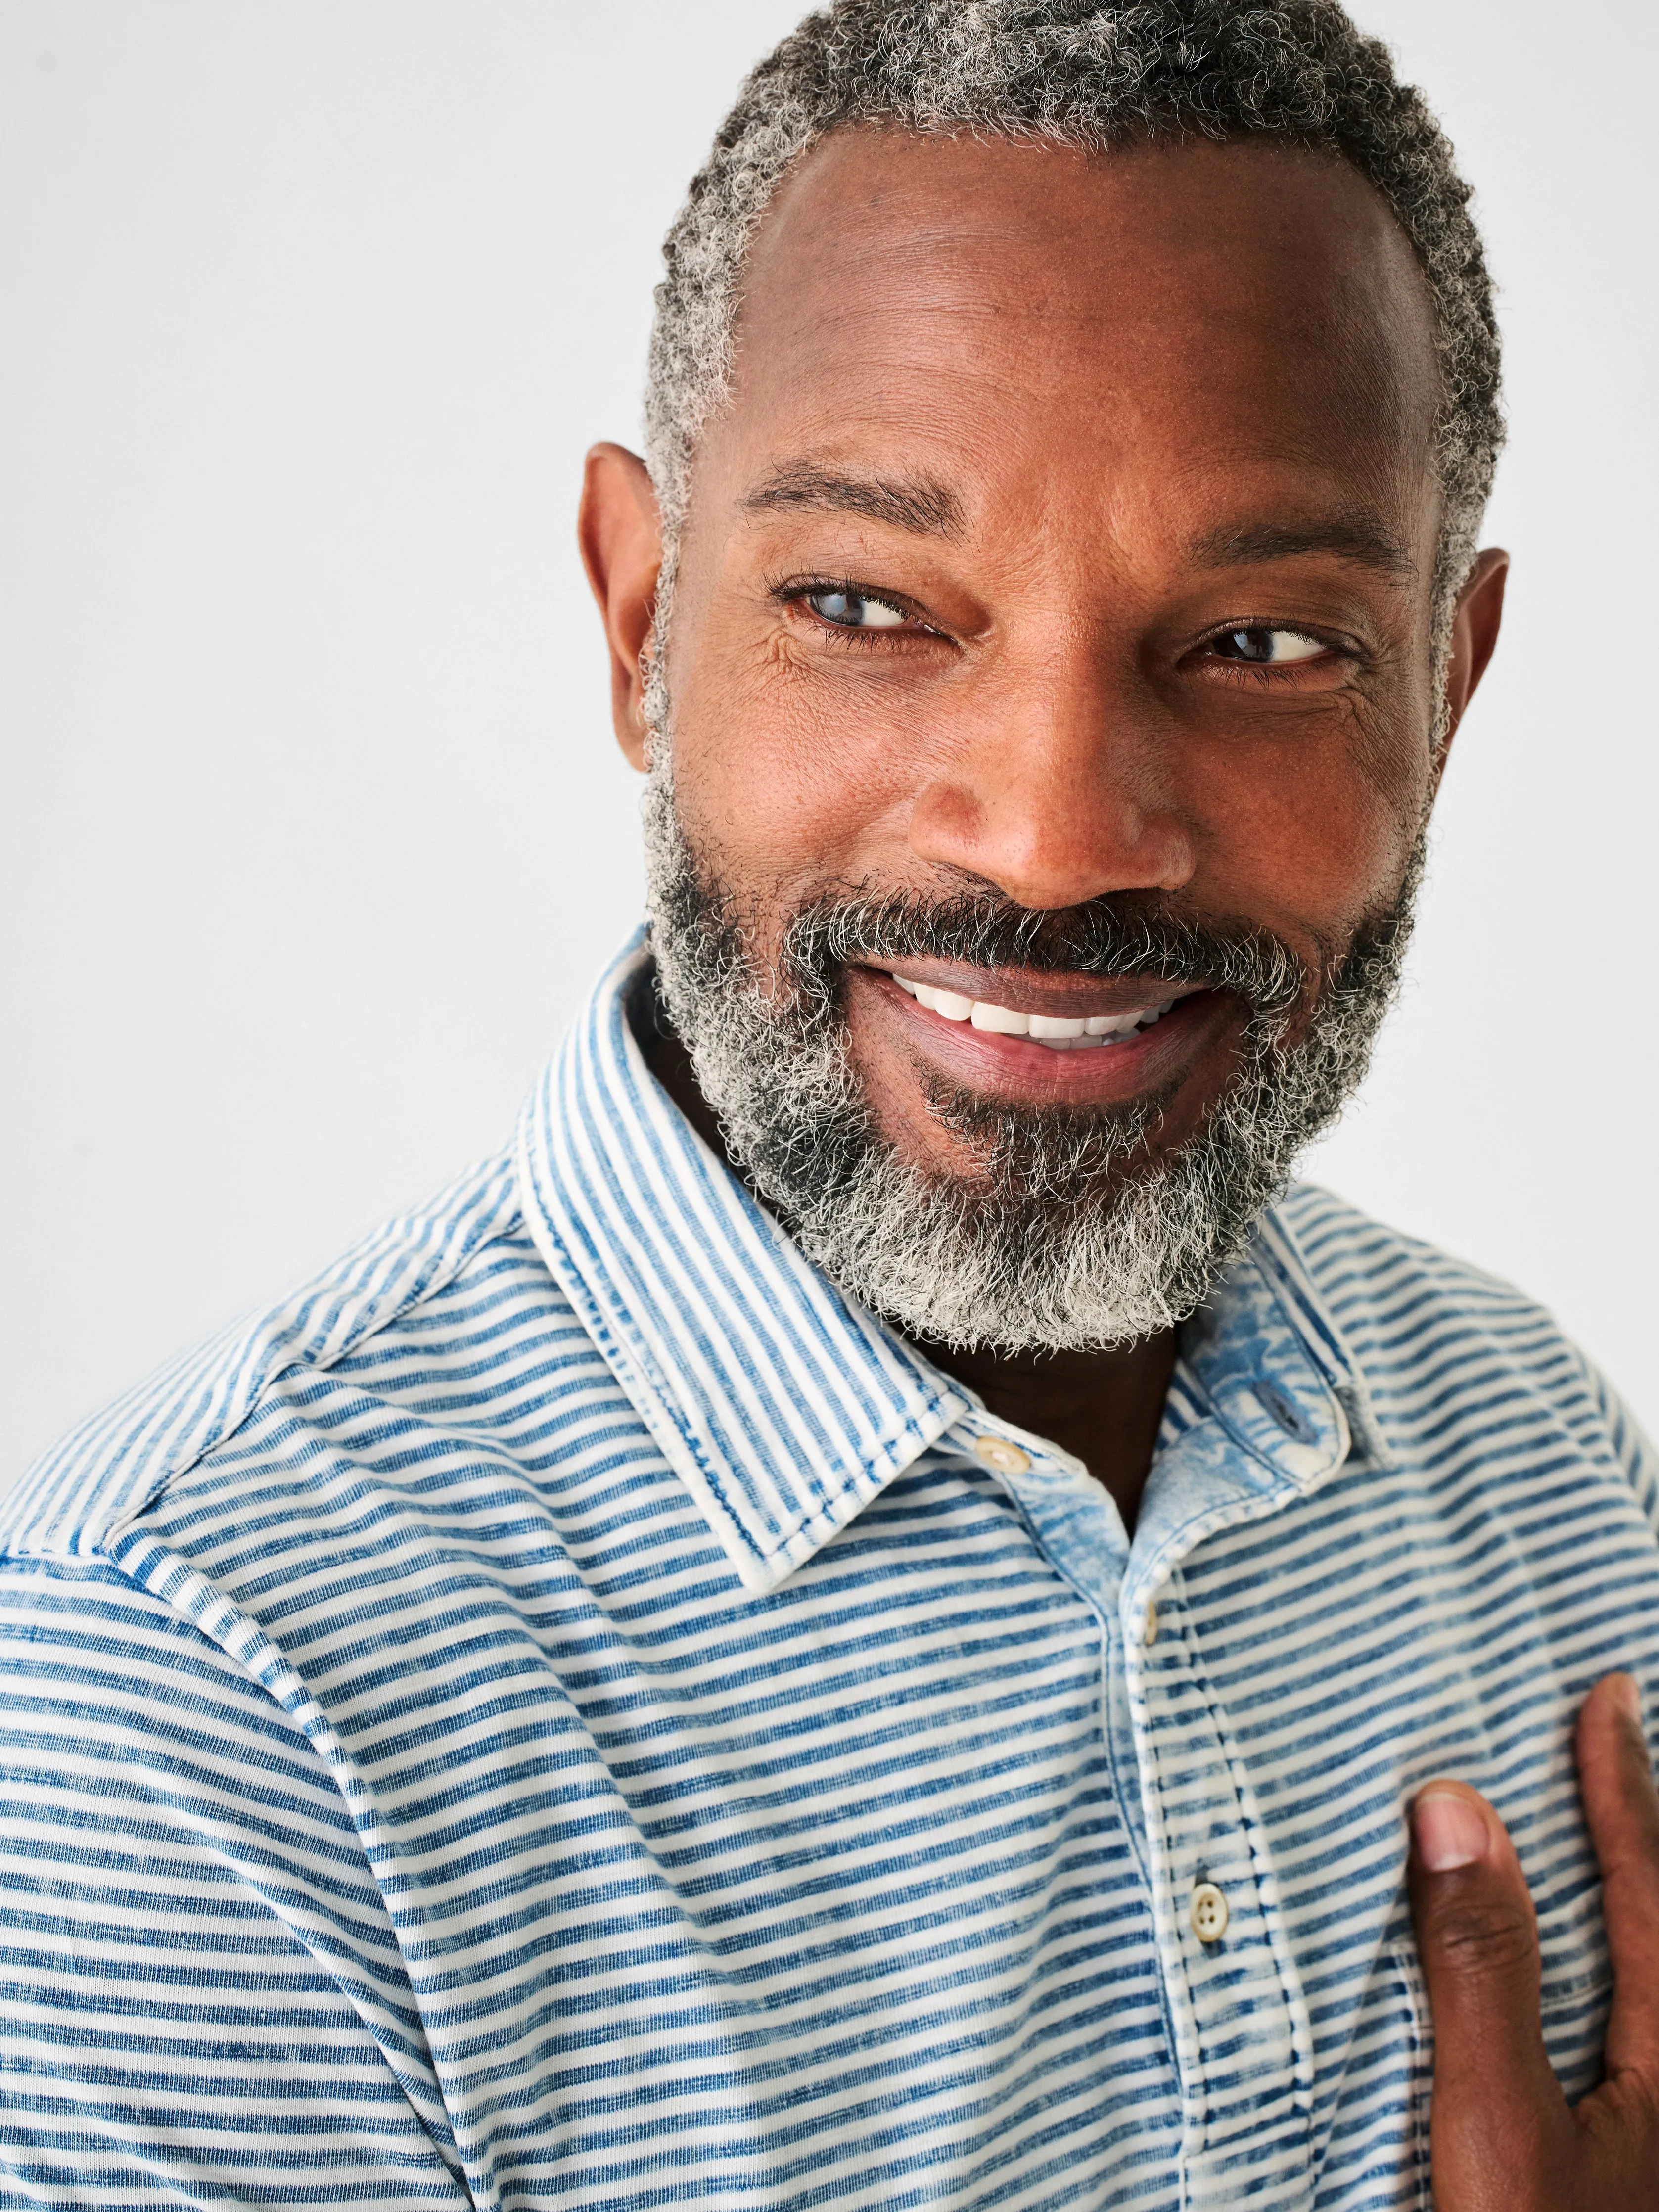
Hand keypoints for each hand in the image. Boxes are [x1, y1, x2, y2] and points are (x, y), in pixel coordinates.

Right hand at [1409, 1672, 1658, 2209]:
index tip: (1607, 1693)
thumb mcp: (1502, 2135)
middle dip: (1648, 1831)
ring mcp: (1655, 2127)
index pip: (1650, 1886)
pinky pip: (1638, 2028)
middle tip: (1624, 1743)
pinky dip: (1622, 1969)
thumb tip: (1458, 1810)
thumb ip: (1480, 1974)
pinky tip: (1592, 1982)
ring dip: (1640, 1901)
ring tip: (1618, 1844)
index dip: (1621, 1784)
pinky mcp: (1629, 2158)